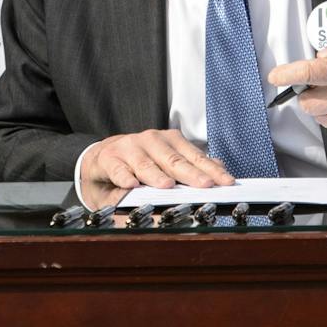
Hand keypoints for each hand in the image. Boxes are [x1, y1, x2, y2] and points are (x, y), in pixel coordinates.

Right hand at [79, 129, 231, 192]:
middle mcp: (152, 141)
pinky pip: (118, 169)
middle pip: (175, 160)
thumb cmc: (137, 165)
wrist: (99, 159)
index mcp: (170, 142)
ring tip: (167, 185)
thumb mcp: (164, 165)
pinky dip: (124, 176)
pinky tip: (131, 184)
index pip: (196, 158)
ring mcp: (130, 148)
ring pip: (146, 164)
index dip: (212, 171)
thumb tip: (219, 166)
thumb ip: (190, 166)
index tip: (226, 182)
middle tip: (205, 185)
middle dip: (191, 174)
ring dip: (157, 175)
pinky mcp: (109, 158)